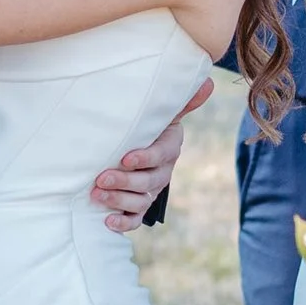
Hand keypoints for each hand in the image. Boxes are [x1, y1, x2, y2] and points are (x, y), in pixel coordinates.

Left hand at [90, 81, 210, 229]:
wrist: (142, 147)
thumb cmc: (150, 126)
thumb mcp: (164, 112)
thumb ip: (181, 100)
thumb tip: (209, 81)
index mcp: (169, 148)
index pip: (160, 155)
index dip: (145, 158)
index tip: (126, 158)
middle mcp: (162, 172)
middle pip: (148, 182)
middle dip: (124, 181)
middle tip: (101, 178)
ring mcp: (151, 191)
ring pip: (140, 201)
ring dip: (118, 201)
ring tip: (97, 195)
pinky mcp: (139, 207)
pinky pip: (135, 219)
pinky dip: (123, 223)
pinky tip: (107, 222)